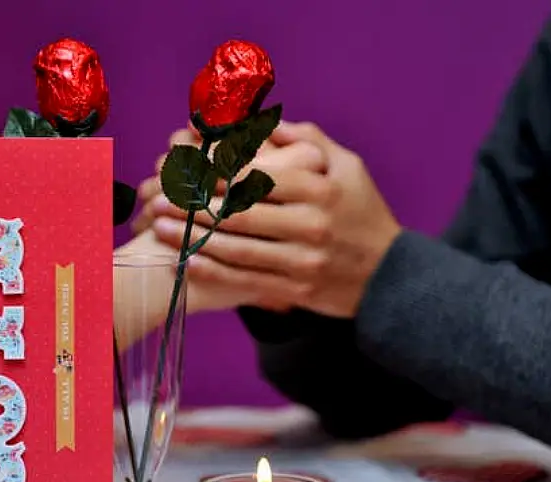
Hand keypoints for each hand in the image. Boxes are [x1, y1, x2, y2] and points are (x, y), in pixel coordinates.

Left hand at [148, 121, 402, 317]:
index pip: (258, 176)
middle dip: (193, 205)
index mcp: (321, 189)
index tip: (185, 167)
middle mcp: (311, 225)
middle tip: (160, 196)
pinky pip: (245, 280)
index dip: (215, 172)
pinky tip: (185, 260)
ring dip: (193, 237)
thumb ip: (308, 141)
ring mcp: (303, 262)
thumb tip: (266, 121)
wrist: (390, 277)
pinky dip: (212, 270)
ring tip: (159, 227)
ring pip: (237, 249)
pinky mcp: (295, 290)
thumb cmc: (363, 213)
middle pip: (240, 213)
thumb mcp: (349, 167)